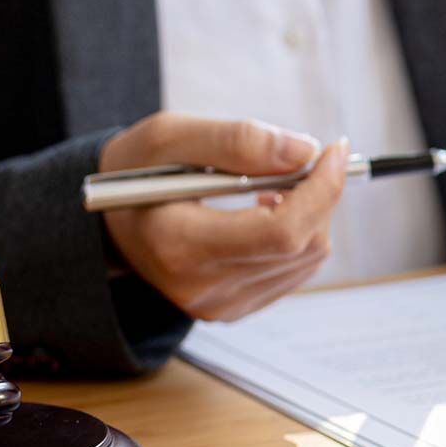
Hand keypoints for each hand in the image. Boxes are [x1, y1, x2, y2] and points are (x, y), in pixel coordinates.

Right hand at [98, 114, 346, 322]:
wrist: (112, 219)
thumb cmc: (139, 169)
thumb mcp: (170, 136)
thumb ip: (236, 140)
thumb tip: (304, 151)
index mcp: (177, 245)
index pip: (279, 231)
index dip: (319, 190)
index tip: (332, 150)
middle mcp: (201, 287)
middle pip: (301, 245)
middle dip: (319, 195)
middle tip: (306, 159)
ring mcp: (220, 305)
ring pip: (307, 257)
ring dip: (310, 212)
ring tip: (272, 184)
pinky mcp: (235, 310)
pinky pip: (296, 269)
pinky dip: (299, 234)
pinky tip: (266, 211)